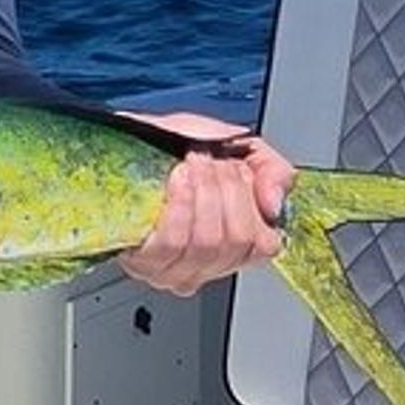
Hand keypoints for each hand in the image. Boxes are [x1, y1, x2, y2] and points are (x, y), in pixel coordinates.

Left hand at [116, 112, 294, 297]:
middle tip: (210, 164)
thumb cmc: (177, 145)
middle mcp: (205, 264)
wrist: (130, 136)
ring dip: (202, 194)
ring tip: (191, 167)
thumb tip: (274, 205)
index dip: (250, 203)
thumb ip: (272, 172)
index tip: (235, 169)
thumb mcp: (240, 148)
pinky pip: (173, 242)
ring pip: (207, 243)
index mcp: (233, 244)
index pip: (262, 246)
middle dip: (225, 190)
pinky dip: (179, 204)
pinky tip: (176, 181)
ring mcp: (173, 268)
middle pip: (235, 241)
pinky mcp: (143, 262)